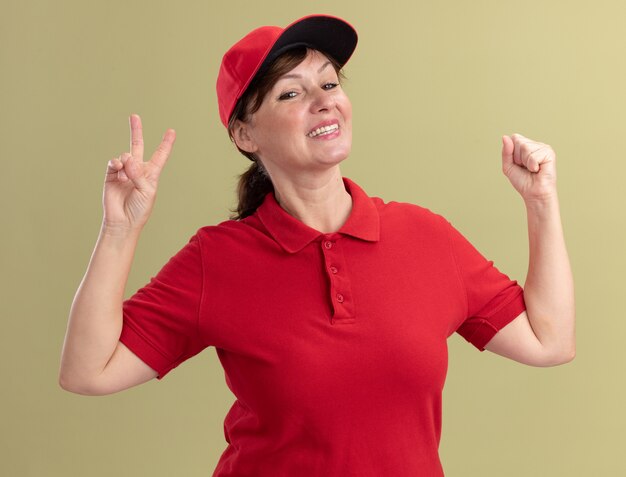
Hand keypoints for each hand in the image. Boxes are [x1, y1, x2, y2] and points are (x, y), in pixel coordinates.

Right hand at [102, 114, 175, 231]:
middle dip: (136, 131)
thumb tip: (127, 159)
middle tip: (134, 116)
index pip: (160, 155)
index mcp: (151, 174)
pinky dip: (116, 164)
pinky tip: (119, 170)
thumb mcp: (146, 191)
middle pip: (137, 146)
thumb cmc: (139, 209)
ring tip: (126, 176)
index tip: (171, 131)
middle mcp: (137, 170)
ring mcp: (124, 171)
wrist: (122, 221)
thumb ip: (139, 174)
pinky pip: (113, 162)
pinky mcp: (111, 175)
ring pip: (125, 155)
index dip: (166, 144)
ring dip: (127, 163)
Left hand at [501, 133, 556, 202]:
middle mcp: (536, 144)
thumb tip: (505, 137)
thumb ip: (506, 152)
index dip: (512, 153)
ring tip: (532, 169)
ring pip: (525, 147)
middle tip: (525, 167)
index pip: (514, 138)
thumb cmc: (523, 181)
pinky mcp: (549, 153)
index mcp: (527, 145)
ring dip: (525, 162)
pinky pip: (533, 156)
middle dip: (518, 157)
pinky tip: (538, 170)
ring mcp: (544, 148)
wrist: (533, 193)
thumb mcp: (508, 166)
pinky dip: (532, 165)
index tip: (518, 164)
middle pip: (519, 141)